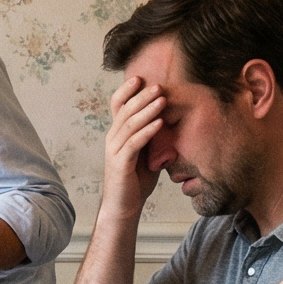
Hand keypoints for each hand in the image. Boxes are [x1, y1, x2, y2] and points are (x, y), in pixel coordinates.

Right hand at [100, 75, 164, 217]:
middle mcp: (112, 138)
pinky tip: (159, 123)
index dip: (126, 91)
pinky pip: (134, 143)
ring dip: (147, 110)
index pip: (117, 106)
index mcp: (117, 134)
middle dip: (142, 97)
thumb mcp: (146, 152)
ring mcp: (114, 150)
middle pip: (124, 111)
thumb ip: (152, 136)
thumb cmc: (136, 179)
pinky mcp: (120, 163)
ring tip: (162, 100)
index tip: (140, 77)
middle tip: (159, 85)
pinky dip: (147, 131)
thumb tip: (170, 119)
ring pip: (129, 124)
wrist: (124, 205)